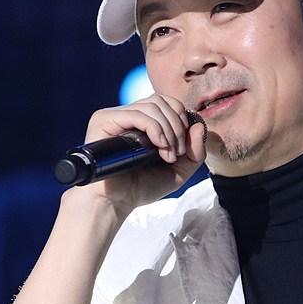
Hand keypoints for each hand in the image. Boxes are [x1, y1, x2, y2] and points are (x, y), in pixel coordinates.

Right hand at [67, 93, 203, 219]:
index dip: (181, 119)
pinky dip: (155, 129)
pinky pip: (137, 114)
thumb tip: (199, 125)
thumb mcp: (178, 172)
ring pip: (152, 106)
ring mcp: (115, 116)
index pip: (166, 102)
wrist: (115, 203)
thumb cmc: (141, 188)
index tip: (184, 148)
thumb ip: (195, 152)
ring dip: (169, 130)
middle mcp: (127, 115)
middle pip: (161, 100)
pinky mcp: (104, 120)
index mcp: (142, 122)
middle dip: (178, 125)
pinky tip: (159, 147)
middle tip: (178, 153)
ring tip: (168, 156)